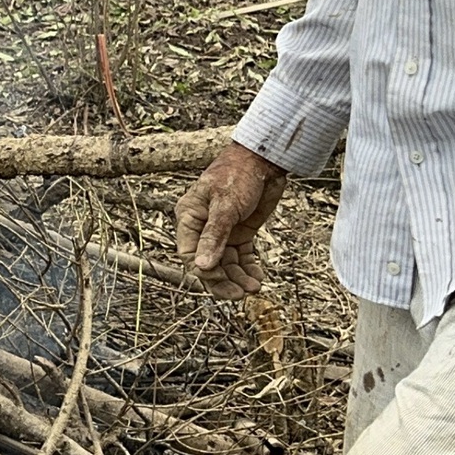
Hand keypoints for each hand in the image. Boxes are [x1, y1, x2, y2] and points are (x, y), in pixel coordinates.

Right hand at [174, 145, 288, 299]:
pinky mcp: (241, 232)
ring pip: (226, 263)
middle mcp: (203, 227)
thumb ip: (214, 236)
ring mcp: (222, 231)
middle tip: (241, 294)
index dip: (205, 271)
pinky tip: (258, 277)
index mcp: (190, 217)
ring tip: (255, 287)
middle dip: (223, 281)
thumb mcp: (225, 205)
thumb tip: (202, 267)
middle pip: (208, 263)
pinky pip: (241, 257)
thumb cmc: (238, 174)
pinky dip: (249, 268)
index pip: (190, 254)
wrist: (264, 160)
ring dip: (239, 277)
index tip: (223, 281)